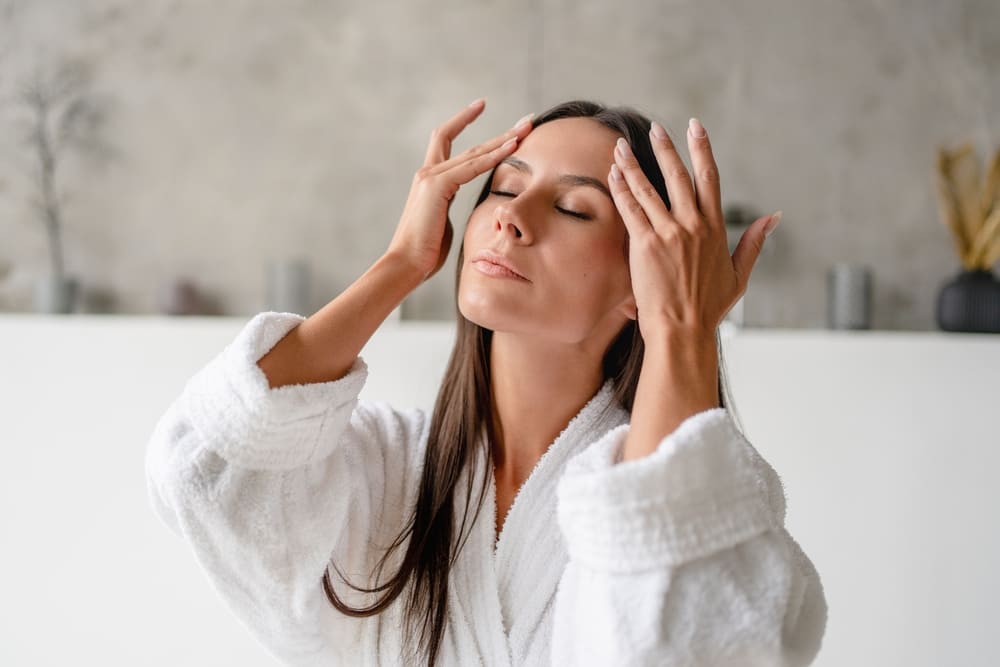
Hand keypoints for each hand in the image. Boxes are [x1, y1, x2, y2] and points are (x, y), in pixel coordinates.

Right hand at [386, 99, 533, 280]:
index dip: (463, 121)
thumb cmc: (425, 252)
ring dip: (504, 139)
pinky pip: (472, 167)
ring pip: (474, 151)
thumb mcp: (443, 224)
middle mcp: (428, 173)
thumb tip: (462, 211)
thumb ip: (450, 209)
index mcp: (430, 181)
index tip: (482, 106)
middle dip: (498, 130)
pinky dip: (494, 156)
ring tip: (526, 128)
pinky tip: (512, 147)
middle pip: (466, 141)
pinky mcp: (437, 186)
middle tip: (525, 121)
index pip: (447, 140)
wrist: (406, 265)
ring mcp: (431, 177)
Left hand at [608, 118, 779, 337]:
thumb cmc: (709, 308)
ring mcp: (669, 233)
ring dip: (633, 164)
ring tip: (621, 145)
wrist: (684, 330)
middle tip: (656, 127)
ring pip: (649, 189)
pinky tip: (613, 173)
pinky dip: (621, 189)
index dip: (702, 150)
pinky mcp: (646, 245)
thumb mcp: (740, 275)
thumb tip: (774, 217)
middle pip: (678, 176)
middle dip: (666, 149)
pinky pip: (631, 209)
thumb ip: (754, 242)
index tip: (695, 128)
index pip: (709, 178)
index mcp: (716, 229)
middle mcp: (693, 225)